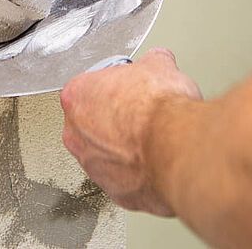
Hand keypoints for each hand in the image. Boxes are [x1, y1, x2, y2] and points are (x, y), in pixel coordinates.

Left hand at [60, 48, 201, 214]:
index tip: (129, 89)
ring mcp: (93, 168)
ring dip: (125, 148)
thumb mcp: (159, 64)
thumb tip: (159, 59)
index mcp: (77, 97)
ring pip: (106, 154)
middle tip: (140, 113)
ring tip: (151, 138)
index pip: (88, 87)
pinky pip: (125, 179)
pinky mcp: (116, 193)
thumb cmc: (157, 109)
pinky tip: (156, 160)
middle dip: (114, 119)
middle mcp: (76, 135)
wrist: (175, 147)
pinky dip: (139, 171)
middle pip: (92, 122)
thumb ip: (152, 61)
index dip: (113, 87)